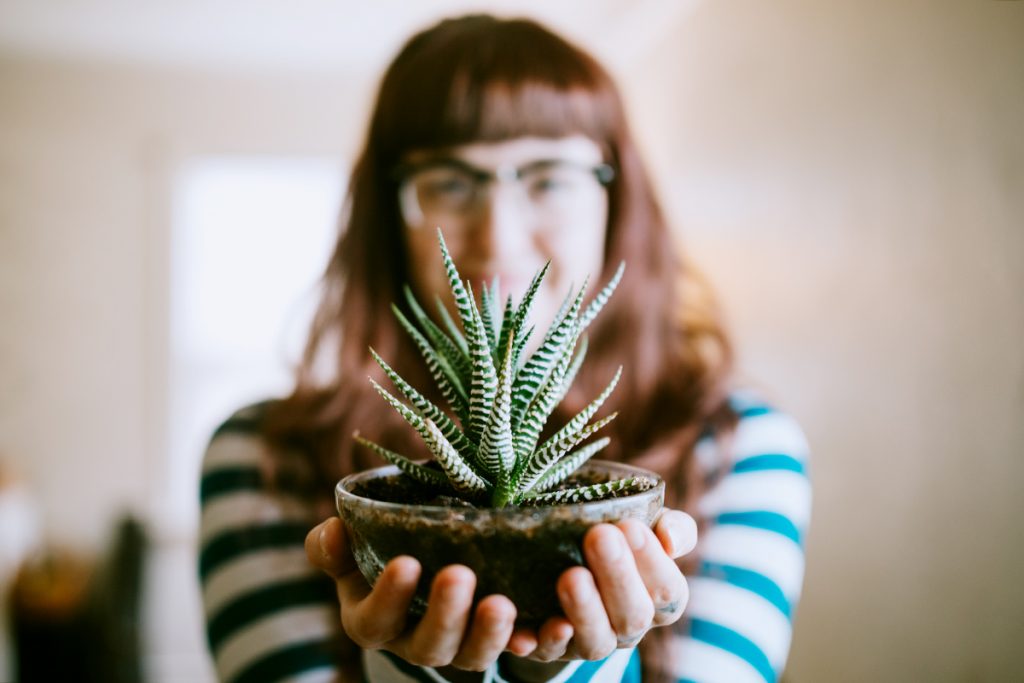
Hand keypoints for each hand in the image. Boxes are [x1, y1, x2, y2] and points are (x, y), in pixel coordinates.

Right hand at [306, 517, 526, 670]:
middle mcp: (416, 641)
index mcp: (374, 620)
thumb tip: (334, 532)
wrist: (424, 557)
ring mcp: (460, 646)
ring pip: (473, 656)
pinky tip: (550, 626)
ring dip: (489, 634)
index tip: (406, 562)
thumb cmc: (380, 549)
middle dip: (445, 615)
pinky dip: (536, 643)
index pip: (375, 620)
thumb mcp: (350, 548)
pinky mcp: (499, 639)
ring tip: (502, 604)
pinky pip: (520, 652)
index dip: (389, 597)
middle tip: (459, 575)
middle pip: (429, 646)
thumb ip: (333, 545)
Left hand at [521, 509, 696, 661]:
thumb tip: (671, 540)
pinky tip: (530, 630)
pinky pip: (545, 652)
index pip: (669, 591)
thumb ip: (673, 528)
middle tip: (599, 536)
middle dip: (618, 577)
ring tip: (572, 576)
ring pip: (595, 642)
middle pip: (633, 617)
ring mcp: (588, 641)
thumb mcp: (644, 526)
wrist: (558, 555)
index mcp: (657, 600)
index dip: (652, 561)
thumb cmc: (614, 538)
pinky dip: (540, 641)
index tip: (630, 525)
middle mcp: (627, 628)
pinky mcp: (549, 648)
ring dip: (584, 610)